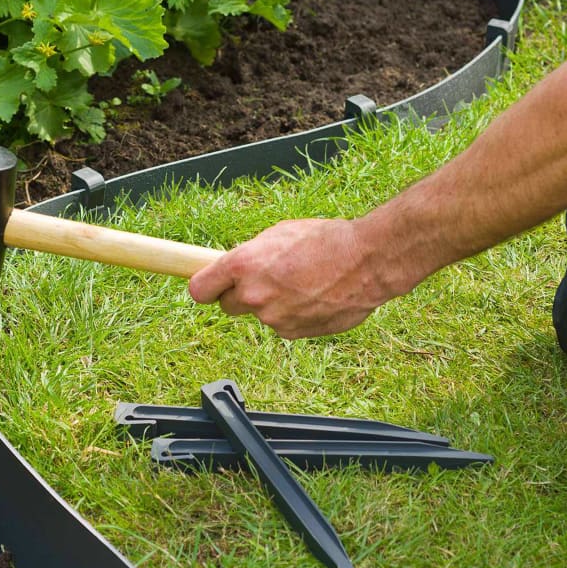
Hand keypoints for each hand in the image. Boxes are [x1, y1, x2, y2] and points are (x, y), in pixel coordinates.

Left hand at [188, 218, 388, 338]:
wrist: (367, 262)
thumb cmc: (326, 240)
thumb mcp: (279, 234)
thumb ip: (252, 255)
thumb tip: (238, 268)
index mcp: (243, 265)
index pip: (199, 289)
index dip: (205, 287)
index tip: (210, 285)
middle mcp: (252, 295)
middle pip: (227, 306)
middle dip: (240, 295)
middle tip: (265, 280)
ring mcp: (273, 318)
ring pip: (261, 314)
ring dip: (274, 303)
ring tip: (303, 282)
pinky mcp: (293, 333)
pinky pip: (284, 324)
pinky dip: (294, 314)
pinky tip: (315, 296)